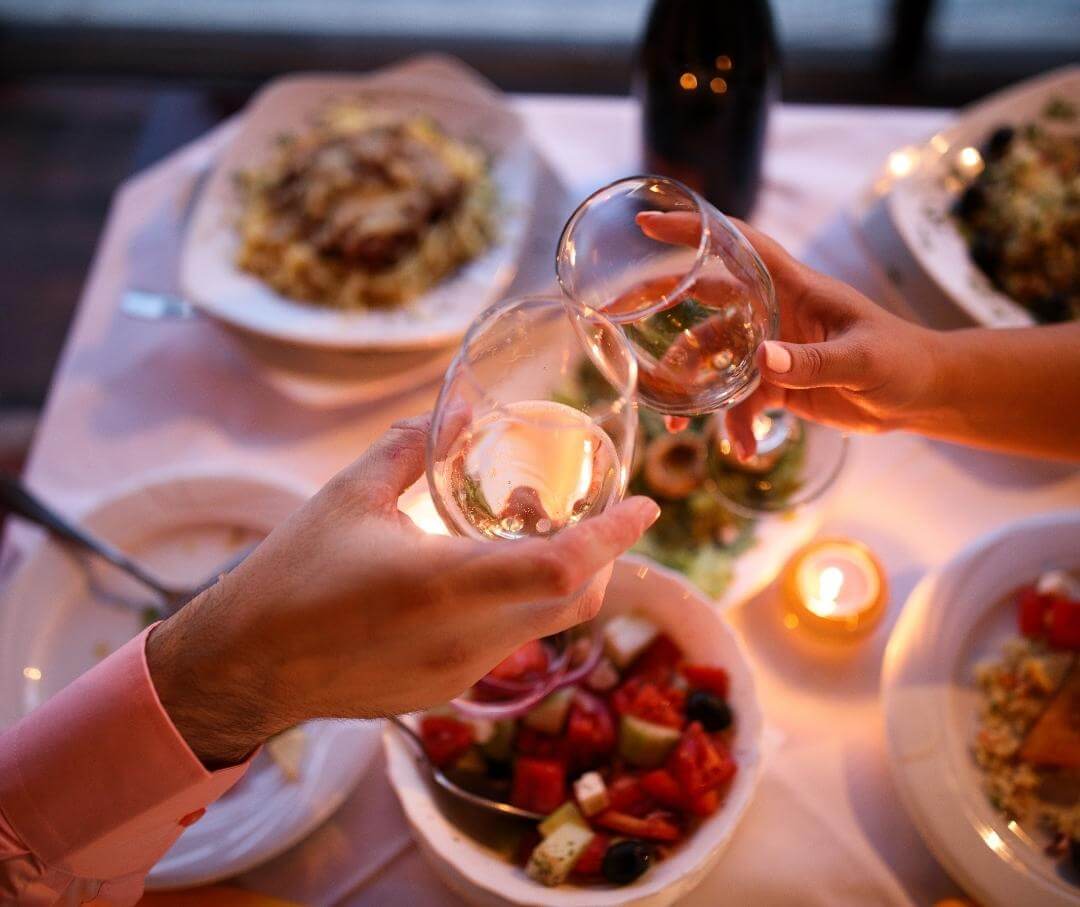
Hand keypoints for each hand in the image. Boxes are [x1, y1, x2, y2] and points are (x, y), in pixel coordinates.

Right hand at [147, 414, 658, 764]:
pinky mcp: (447, 692)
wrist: (247, 667)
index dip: (616, 536)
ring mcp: (460, 675)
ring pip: (544, 625)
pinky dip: (519, 605)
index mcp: (443, 584)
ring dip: (554, 577)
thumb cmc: (291, 573)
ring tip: (511, 527)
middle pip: (574, 601)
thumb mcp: (348, 495)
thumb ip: (410, 447)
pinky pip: (508, 644)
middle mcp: (465, 639)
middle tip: (581, 512)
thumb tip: (461, 411)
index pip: (563, 566)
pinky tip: (477, 575)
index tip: (648, 506)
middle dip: (599, 556)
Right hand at [637, 212, 942, 456]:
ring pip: (716, 361)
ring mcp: (772, 348)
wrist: (922, 396)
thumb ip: (812, 361)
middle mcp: (775, 311)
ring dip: (698, 392)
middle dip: (666, 312)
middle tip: (623, 320)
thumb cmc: (903, 360)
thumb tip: (762, 361)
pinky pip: (740, 401)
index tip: (649, 223)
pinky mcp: (777, 383)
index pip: (738, 245)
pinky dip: (736, 425)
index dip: (695, 230)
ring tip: (682, 427)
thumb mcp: (862, 360)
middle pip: (707, 302)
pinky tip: (742, 449)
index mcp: (794, 286)